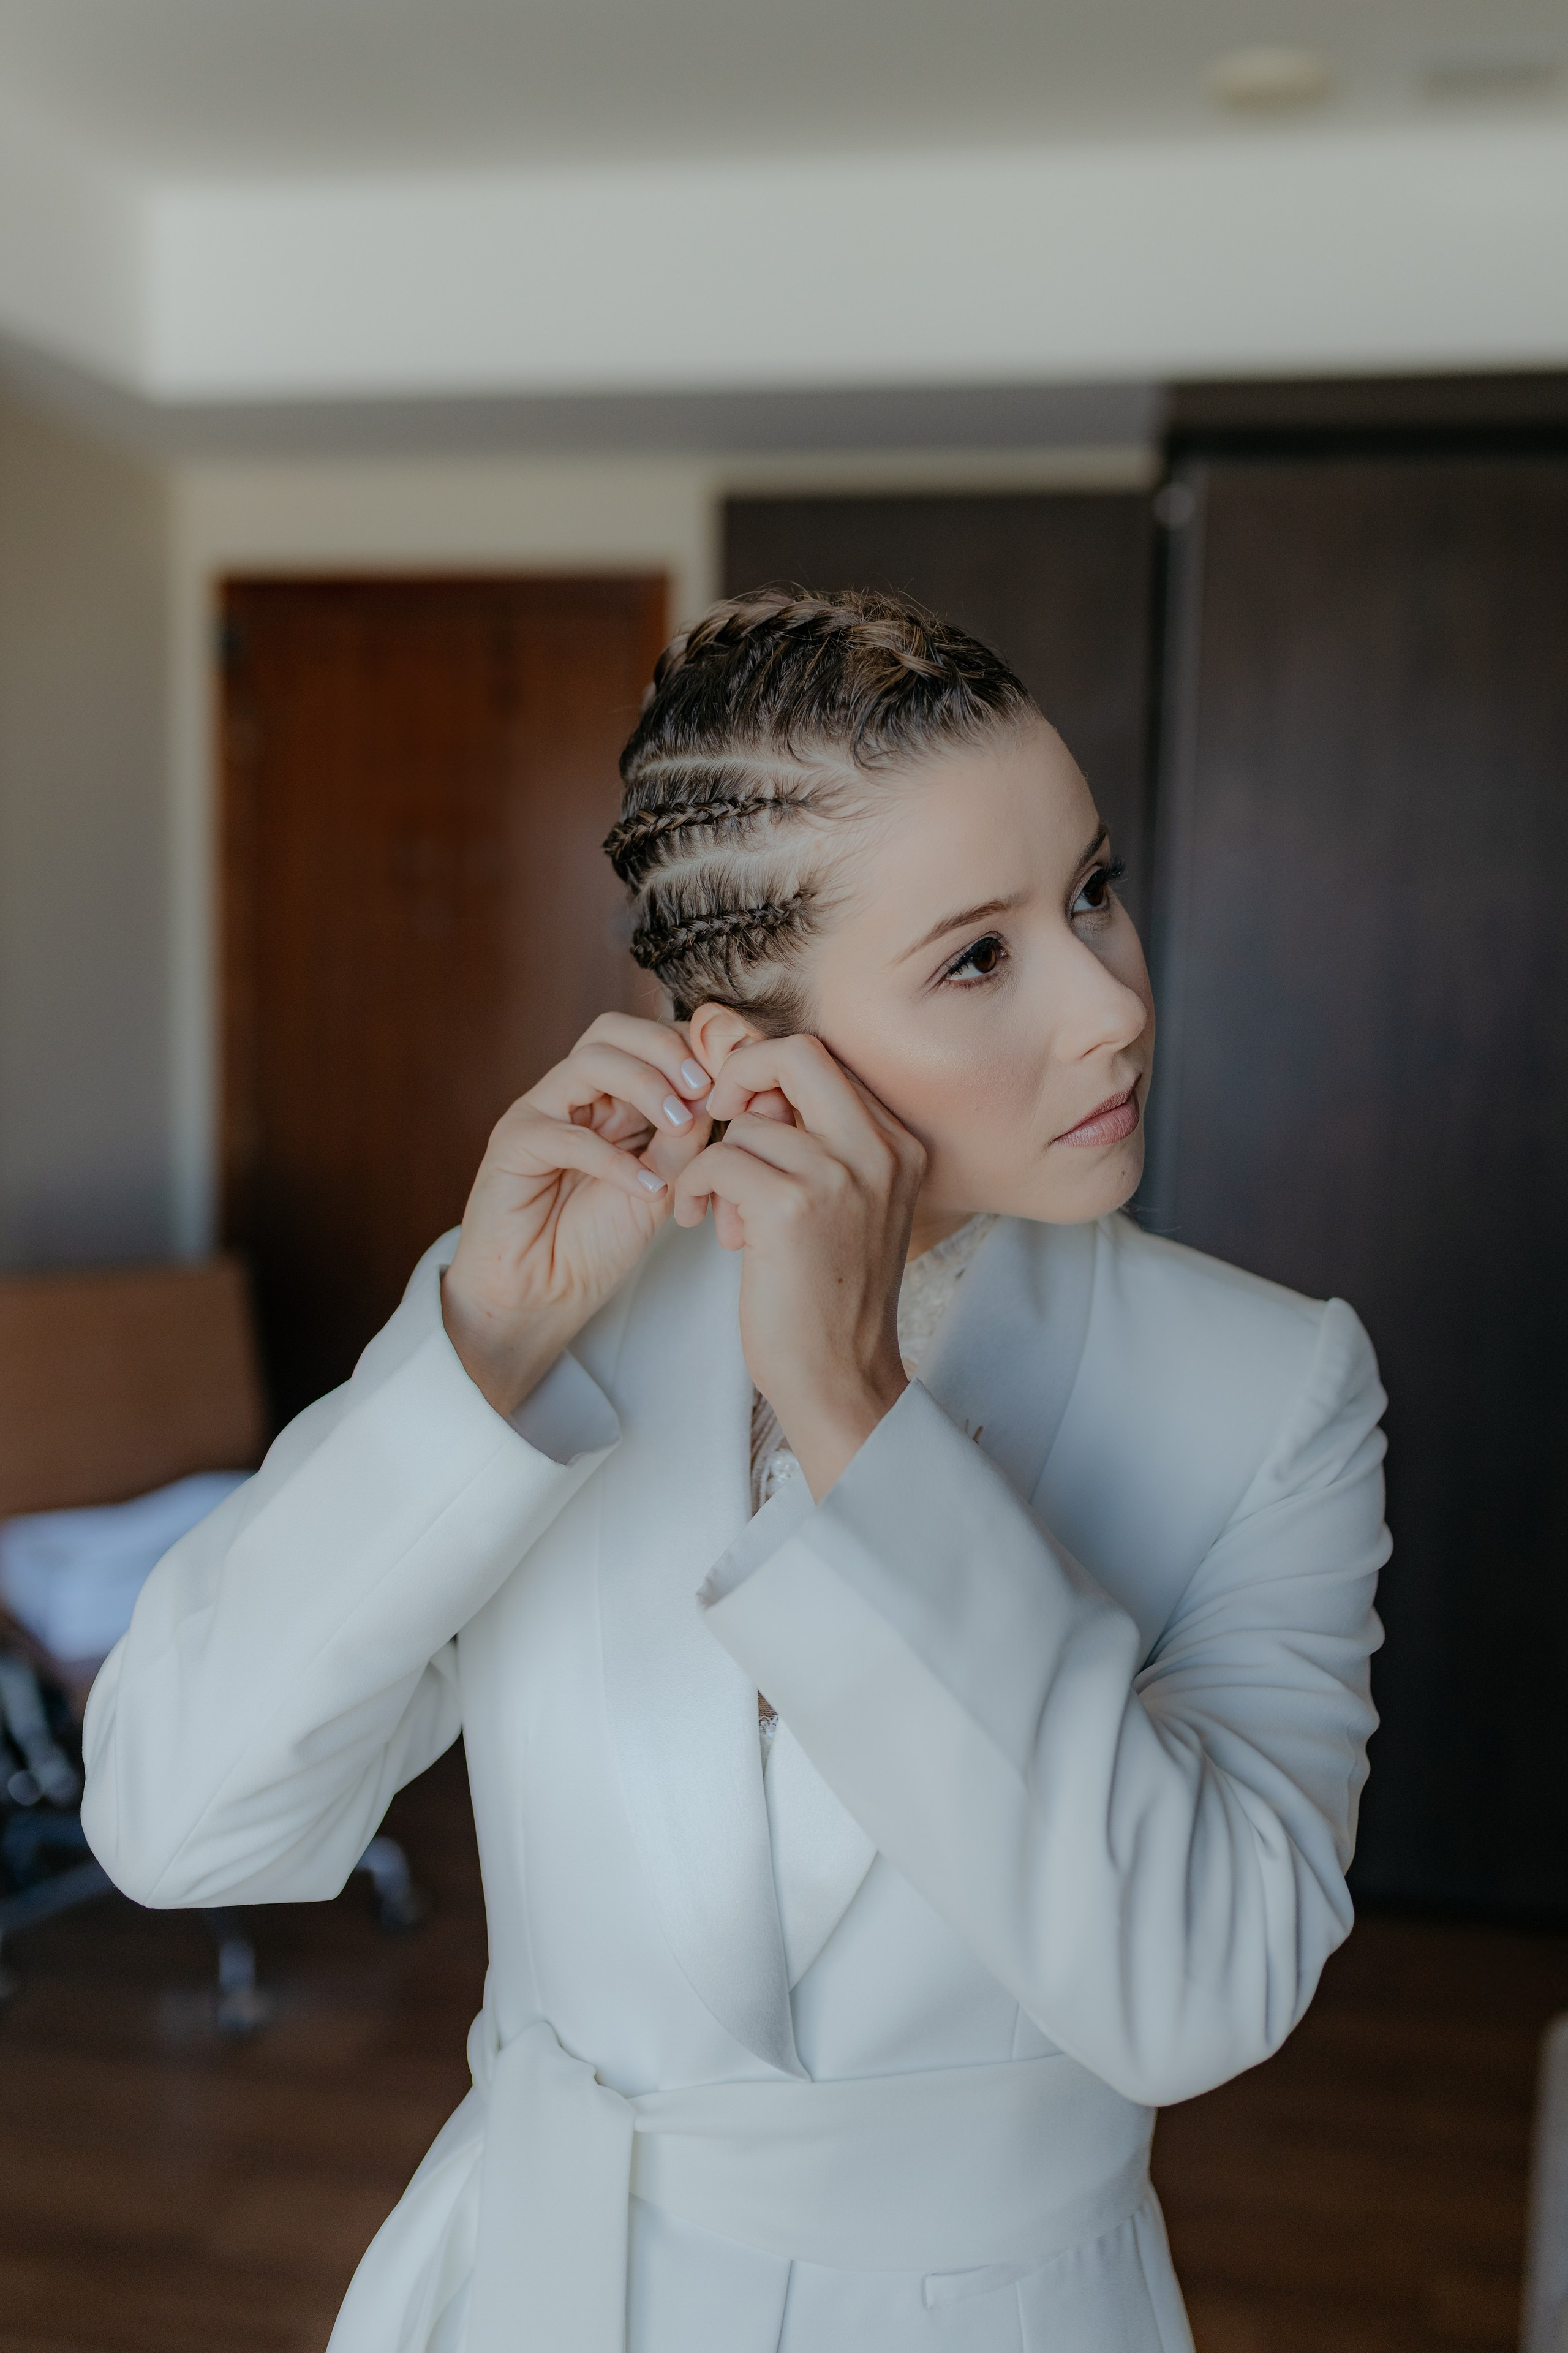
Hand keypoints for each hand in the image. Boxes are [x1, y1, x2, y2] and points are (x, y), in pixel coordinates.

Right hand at [442, 1014, 713, 1416]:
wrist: (542, 1295)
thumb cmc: (599, 1239)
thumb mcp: (663, 1182)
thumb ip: (689, 1135)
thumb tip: (722, 1090)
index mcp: (609, 1096)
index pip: (648, 1039)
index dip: (694, 1047)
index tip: (737, 1075)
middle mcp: (572, 1094)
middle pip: (613, 1030)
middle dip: (667, 1049)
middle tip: (706, 1087)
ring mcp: (539, 1113)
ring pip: (589, 1063)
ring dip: (644, 1086)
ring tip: (681, 1126)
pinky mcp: (513, 1145)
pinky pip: (564, 1134)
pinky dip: (614, 1159)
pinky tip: (648, 1189)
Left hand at [673, 1035, 925, 1498]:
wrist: (841, 1377)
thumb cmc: (831, 1296)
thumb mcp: (845, 1205)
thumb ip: (817, 1144)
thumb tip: (754, 1091)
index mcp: (898, 1145)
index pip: (825, 1060)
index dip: (769, 1073)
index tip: (741, 1110)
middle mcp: (880, 1149)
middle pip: (798, 1055)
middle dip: (740, 1073)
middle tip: (715, 1116)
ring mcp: (840, 1175)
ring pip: (746, 1123)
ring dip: (715, 1163)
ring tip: (721, 1213)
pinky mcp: (792, 1207)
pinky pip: (718, 1159)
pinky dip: (695, 1186)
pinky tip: (700, 1221)